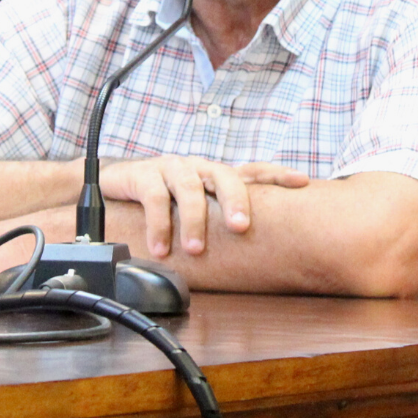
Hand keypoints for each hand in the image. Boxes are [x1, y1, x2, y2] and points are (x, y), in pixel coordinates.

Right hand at [98, 157, 308, 257]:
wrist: (116, 185)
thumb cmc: (164, 198)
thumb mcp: (196, 207)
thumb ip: (221, 219)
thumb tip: (261, 249)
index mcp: (215, 176)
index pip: (251, 171)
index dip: (276, 175)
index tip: (302, 182)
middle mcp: (197, 168)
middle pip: (223, 176)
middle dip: (235, 200)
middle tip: (240, 227)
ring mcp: (171, 168)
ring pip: (188, 187)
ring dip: (192, 221)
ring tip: (195, 249)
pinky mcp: (143, 174)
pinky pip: (154, 197)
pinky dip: (159, 224)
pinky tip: (160, 248)